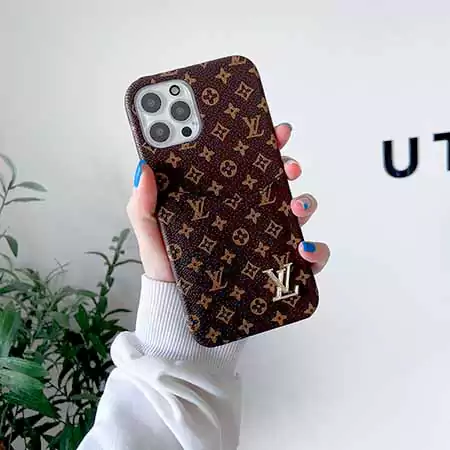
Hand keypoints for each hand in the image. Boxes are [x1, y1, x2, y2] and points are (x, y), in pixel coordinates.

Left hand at [127, 123, 329, 281]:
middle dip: (290, 166)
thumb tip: (144, 169)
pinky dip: (316, 253)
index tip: (276, 131)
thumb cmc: (168, 268)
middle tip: (288, 166)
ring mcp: (266, 240)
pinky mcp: (277, 269)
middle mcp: (249, 215)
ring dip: (306, 204)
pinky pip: (306, 259)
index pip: (247, 165)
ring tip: (295, 208)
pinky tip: (304, 251)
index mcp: (223, 199)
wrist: (179, 309)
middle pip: (279, 182)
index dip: (265, 144)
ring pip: (299, 213)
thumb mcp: (151, 232)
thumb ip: (143, 204)